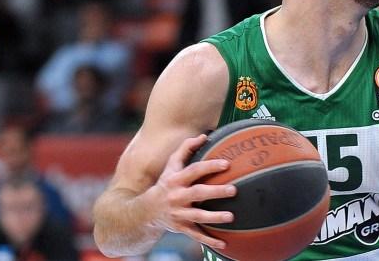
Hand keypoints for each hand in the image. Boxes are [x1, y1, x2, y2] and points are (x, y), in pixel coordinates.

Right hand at [145, 134, 236, 250]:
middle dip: (215, 192)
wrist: (144, 212)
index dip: (210, 166)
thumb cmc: (165, 183)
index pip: (194, 170)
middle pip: (197, 194)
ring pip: (197, 217)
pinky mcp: (181, 228)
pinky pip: (196, 235)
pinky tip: (224, 244)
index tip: (227, 163)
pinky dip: (209, 241)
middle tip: (234, 190)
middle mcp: (176, 197)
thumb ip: (185, 149)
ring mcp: (178, 214)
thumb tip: (204, 135)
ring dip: (214, 218)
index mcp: (176, 179)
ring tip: (231, 217)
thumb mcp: (170, 166)